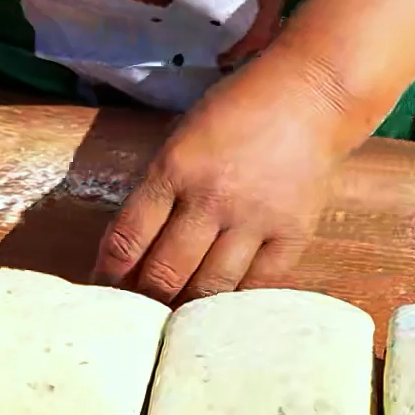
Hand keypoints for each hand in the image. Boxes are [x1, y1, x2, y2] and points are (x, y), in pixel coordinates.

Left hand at [91, 46, 343, 304]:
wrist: (312, 94)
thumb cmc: (237, 112)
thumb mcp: (183, 139)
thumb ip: (159, 191)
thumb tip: (135, 251)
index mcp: (175, 169)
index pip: (128, 238)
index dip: (108, 274)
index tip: (103, 291)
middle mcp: (211, 199)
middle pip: (165, 272)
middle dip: (144, 299)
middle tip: (137, 315)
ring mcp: (253, 221)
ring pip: (209, 289)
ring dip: (186, 311)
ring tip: (174, 319)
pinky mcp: (291, 236)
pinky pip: (255, 287)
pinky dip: (232, 304)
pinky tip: (219, 310)